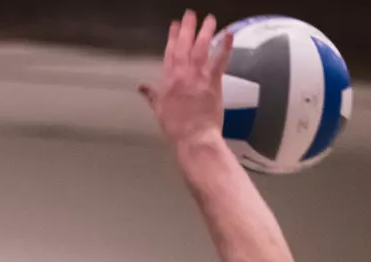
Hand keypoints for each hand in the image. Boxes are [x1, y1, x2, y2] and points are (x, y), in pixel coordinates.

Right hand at [140, 10, 232, 145]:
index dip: (172, 37)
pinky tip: (229, 33)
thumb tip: (141, 87)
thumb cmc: (175, 127)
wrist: (193, 137)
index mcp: (168, 78)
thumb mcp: (158, 109)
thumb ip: (151, 95)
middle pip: (184, 44)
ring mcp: (198, 74)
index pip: (169, 51)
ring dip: (206, 30)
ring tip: (210, 18)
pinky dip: (225, 45)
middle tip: (190, 14)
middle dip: (187, 27)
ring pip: (201, 46)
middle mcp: (182, 72)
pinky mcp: (213, 80)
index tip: (174, 25)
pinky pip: (220, 59)